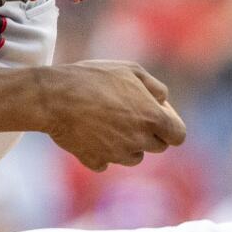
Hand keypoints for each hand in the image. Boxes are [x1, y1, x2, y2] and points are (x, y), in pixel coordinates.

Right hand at [40, 60, 185, 170]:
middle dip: (147, 133)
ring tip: (105, 122)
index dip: (169, 126)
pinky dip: (100, 151)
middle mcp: (139, 140)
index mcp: (152, 118)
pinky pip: (105, 161)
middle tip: (125, 114)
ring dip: (126, 144)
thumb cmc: (91, 79)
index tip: (155, 115)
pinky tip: (87, 133)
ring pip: (132, 157)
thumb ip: (155, 87)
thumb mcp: (129, 69)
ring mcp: (117, 154)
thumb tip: (163, 101)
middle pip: (156, 147)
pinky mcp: (95, 161)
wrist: (53, 97)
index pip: (178, 135)